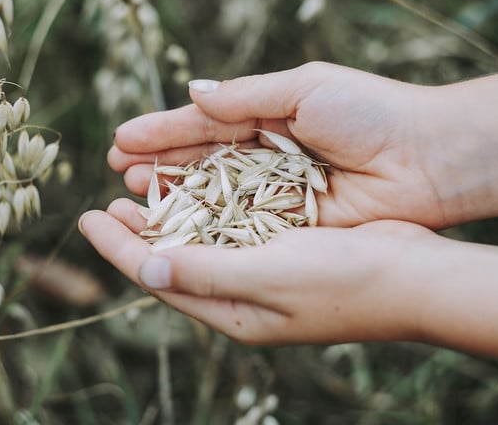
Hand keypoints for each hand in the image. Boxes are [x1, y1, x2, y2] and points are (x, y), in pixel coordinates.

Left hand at [80, 198, 430, 343]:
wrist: (413, 276)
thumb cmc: (343, 281)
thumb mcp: (268, 277)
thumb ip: (205, 273)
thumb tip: (144, 267)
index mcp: (232, 311)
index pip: (158, 277)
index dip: (117, 248)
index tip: (85, 218)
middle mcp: (241, 294)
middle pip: (173, 259)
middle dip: (136, 232)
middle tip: (105, 202)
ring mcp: (262, 270)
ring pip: (199, 240)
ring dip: (168, 214)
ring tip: (138, 189)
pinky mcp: (283, 247)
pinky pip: (230, 226)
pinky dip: (206, 205)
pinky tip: (194, 186)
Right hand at [109, 62, 448, 227]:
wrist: (426, 159)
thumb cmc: (368, 113)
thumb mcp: (304, 88)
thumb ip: (245, 96)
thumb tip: (193, 92)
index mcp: (266, 116)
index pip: (203, 124)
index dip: (162, 132)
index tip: (122, 140)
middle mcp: (264, 157)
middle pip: (200, 162)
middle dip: (159, 165)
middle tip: (118, 171)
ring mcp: (274, 193)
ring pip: (212, 196)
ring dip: (173, 195)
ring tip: (131, 196)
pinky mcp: (288, 225)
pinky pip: (239, 225)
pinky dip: (206, 225)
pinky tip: (174, 225)